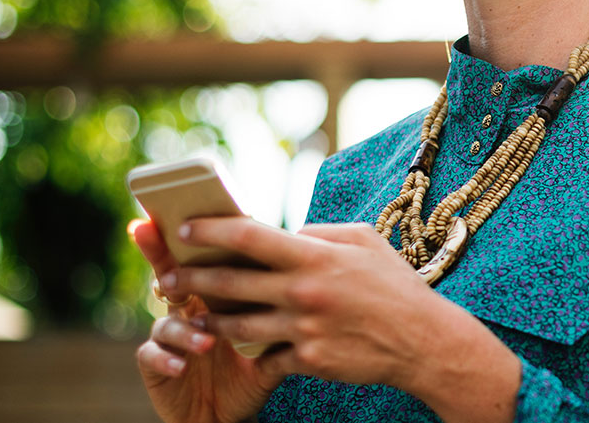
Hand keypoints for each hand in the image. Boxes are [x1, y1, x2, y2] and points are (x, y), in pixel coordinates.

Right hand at [132, 220, 283, 422]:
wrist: (235, 411)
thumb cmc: (258, 364)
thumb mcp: (275, 330)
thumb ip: (286, 297)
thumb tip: (312, 256)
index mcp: (216, 291)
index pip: (205, 255)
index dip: (194, 233)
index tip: (189, 213)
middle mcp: (187, 306)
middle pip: (170, 273)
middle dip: (161, 256)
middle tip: (164, 244)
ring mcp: (169, 334)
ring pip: (166, 320)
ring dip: (184, 328)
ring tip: (207, 340)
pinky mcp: (157, 365)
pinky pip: (151, 356)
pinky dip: (166, 358)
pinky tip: (181, 365)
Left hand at [165, 218, 520, 422]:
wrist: (421, 340)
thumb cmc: (394, 284)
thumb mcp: (363, 240)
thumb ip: (320, 233)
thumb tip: (288, 233)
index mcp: (314, 256)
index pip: (248, 236)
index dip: (211, 230)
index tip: (185, 229)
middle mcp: (302, 291)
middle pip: (229, 283)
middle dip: (190, 278)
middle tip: (167, 277)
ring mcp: (303, 328)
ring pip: (237, 325)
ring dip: (209, 319)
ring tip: (193, 315)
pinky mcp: (307, 360)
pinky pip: (266, 356)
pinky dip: (253, 351)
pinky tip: (241, 347)